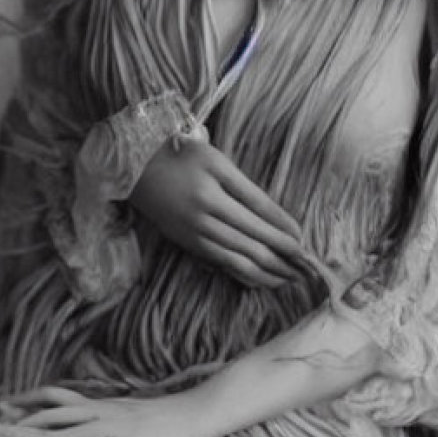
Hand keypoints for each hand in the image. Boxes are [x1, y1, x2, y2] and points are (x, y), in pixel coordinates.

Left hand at [10, 386, 198, 436]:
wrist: (182, 416)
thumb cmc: (152, 417)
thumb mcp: (119, 410)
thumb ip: (98, 413)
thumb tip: (78, 420)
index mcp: (95, 404)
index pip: (54, 394)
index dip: (29, 398)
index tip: (6, 404)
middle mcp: (96, 412)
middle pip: (53, 413)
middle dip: (26, 422)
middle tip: (1, 430)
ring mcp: (107, 429)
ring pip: (66, 432)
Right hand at [129, 136, 304, 287]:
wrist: (133, 168)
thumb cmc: (180, 156)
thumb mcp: (216, 162)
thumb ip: (246, 189)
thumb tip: (276, 217)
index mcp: (215, 194)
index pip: (260, 216)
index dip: (283, 231)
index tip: (303, 243)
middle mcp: (205, 219)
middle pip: (252, 243)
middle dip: (281, 257)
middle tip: (304, 268)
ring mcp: (193, 234)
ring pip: (237, 259)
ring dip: (266, 271)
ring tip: (287, 280)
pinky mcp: (185, 243)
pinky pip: (219, 263)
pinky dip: (242, 273)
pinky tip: (257, 279)